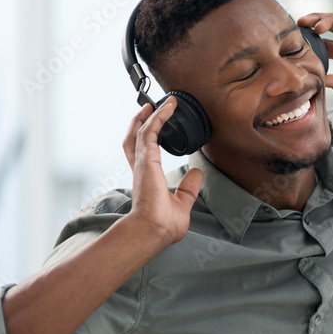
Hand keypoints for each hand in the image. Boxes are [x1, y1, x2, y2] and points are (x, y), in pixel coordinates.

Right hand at [121, 97, 202, 246]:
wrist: (153, 230)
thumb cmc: (162, 224)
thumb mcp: (182, 203)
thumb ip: (188, 188)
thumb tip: (197, 174)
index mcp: (146, 179)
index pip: (141, 152)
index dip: (144, 137)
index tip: (153, 125)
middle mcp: (140, 168)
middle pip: (134, 138)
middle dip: (140, 121)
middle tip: (150, 108)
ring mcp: (142, 163)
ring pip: (142, 131)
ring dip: (152, 115)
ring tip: (161, 103)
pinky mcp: (146, 159)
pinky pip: (150, 131)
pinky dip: (158, 117)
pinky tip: (167, 108)